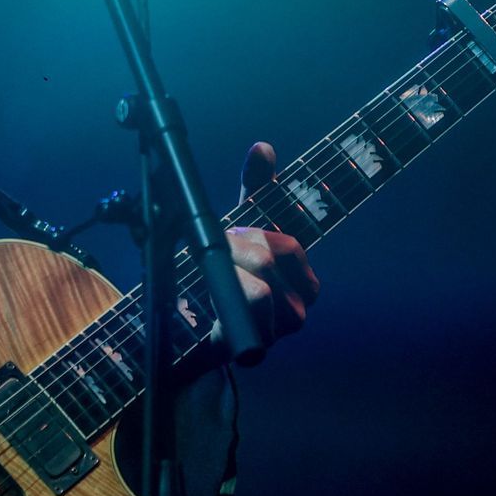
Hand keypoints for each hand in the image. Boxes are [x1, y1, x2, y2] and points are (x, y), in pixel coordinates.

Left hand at [226, 142, 319, 344]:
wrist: (192, 330)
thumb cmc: (225, 273)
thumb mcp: (240, 225)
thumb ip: (255, 186)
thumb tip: (263, 148)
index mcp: (303, 280)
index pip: (290, 243)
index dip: (257, 232)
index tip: (233, 230)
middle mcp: (299, 307)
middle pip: (268, 256)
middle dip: (233, 247)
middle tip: (214, 254)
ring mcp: (279, 332)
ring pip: (259, 285)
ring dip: (225, 273)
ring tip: (212, 277)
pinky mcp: (255, 348)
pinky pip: (247, 311)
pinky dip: (227, 299)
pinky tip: (214, 302)